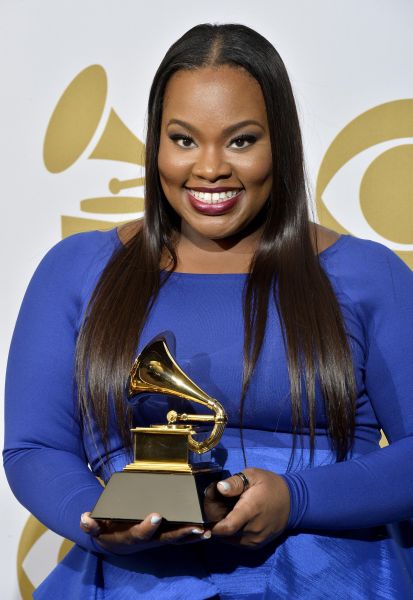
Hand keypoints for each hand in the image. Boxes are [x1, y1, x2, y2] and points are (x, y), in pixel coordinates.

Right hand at [80, 512, 210, 554]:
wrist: (113, 540)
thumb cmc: (106, 529)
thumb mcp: (96, 527)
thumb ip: (90, 524)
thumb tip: (84, 518)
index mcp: (130, 536)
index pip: (139, 533)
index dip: (147, 526)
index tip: (155, 515)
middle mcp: (147, 540)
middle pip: (165, 538)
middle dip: (179, 533)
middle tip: (194, 527)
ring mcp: (158, 540)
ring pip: (176, 540)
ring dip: (191, 537)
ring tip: (206, 532)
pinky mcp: (165, 537)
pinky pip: (181, 538)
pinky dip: (193, 537)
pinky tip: (208, 532)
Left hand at [207, 468, 289, 547]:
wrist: (292, 501)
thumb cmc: (269, 485)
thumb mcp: (253, 475)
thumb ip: (235, 482)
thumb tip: (219, 488)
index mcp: (250, 510)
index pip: (226, 527)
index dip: (212, 524)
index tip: (207, 514)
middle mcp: (252, 529)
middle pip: (224, 534)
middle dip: (217, 523)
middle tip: (218, 509)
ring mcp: (256, 539)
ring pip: (230, 540)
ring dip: (224, 530)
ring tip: (228, 514)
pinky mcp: (258, 545)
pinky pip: (238, 542)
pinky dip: (233, 534)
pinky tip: (236, 521)